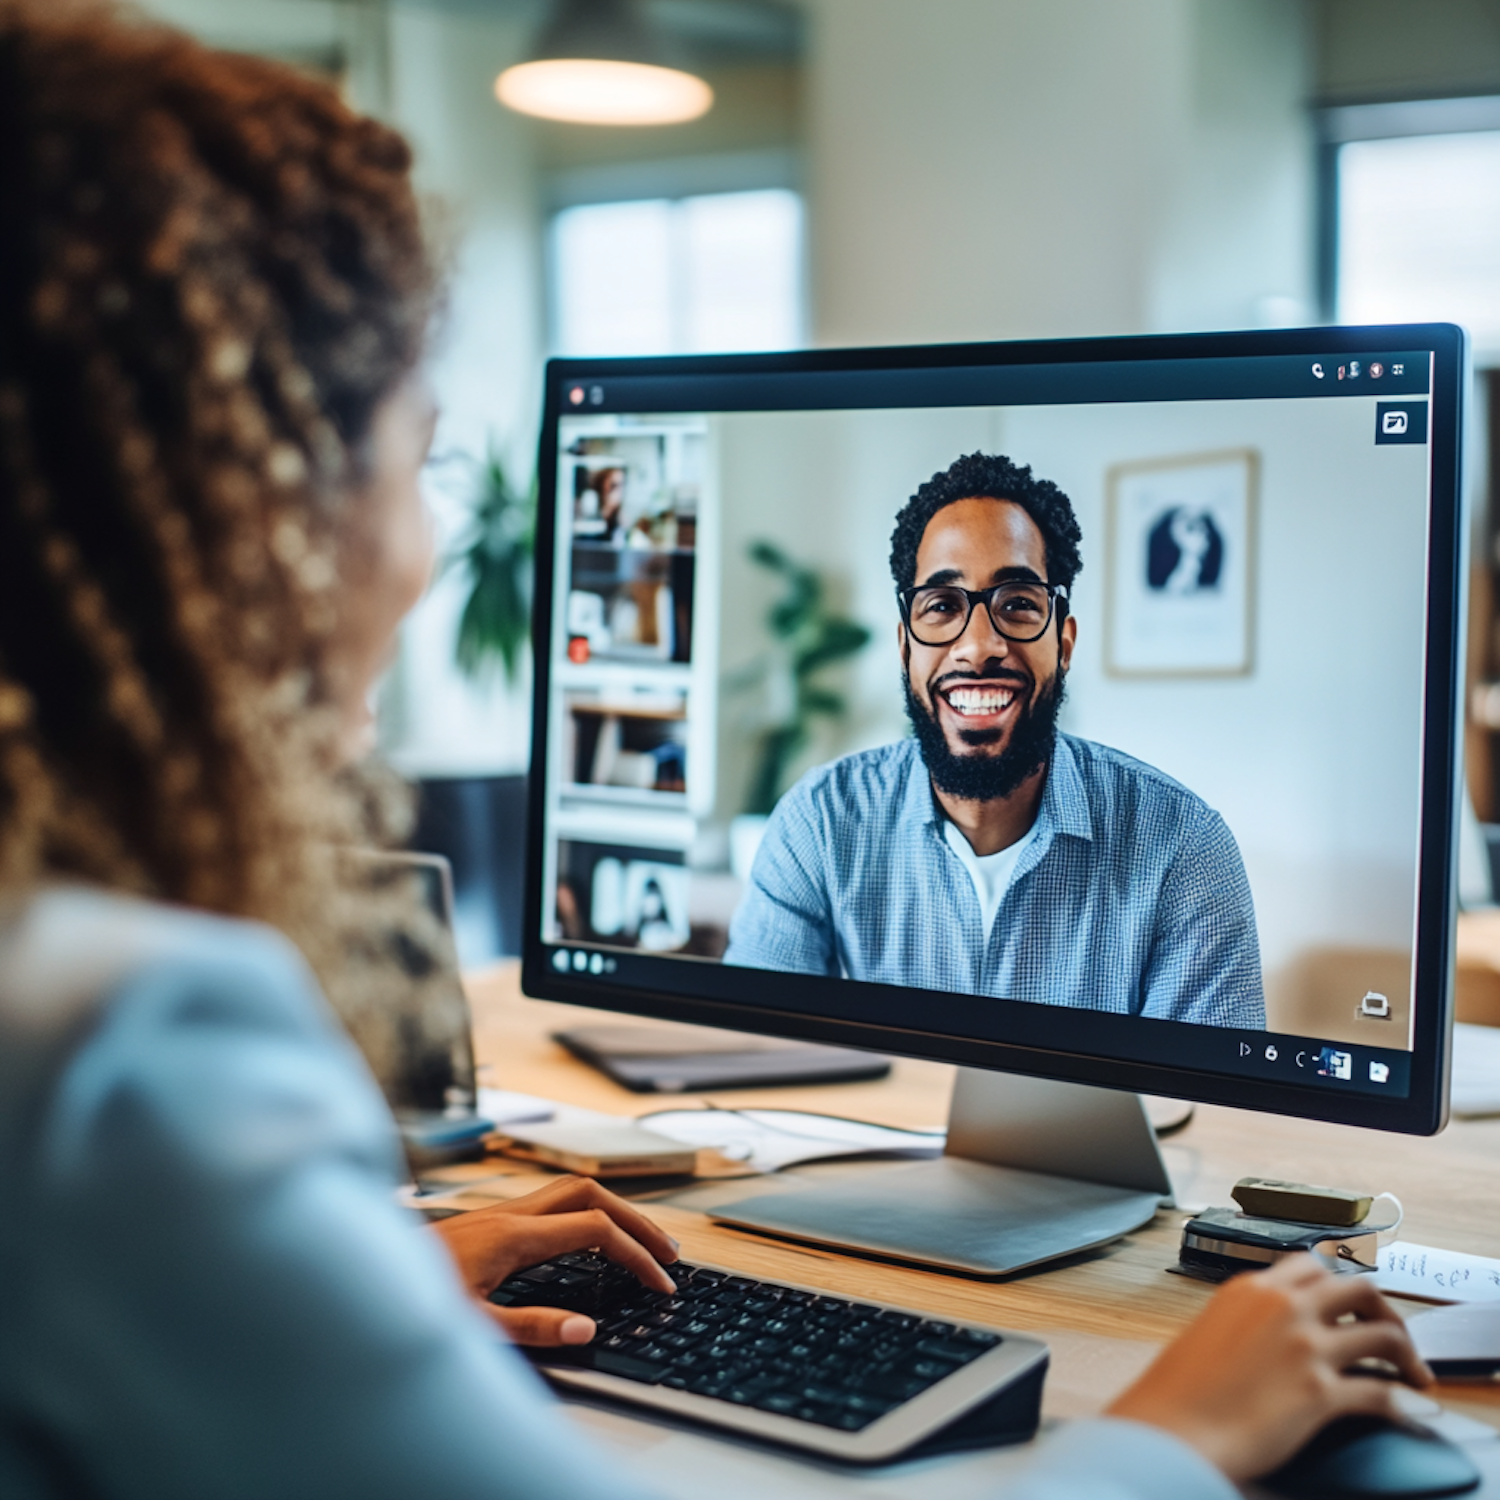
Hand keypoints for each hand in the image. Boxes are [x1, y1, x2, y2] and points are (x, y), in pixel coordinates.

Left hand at [430, 1175, 679, 1347]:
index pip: (594, 1230)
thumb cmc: (407, 1299)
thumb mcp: (470, 1326)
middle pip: (591, 1193)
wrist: (357, 1277)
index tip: (659, 1283)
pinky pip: (551, 1203)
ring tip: (639, 1241)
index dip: (634, 1255)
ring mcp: (497, 1212)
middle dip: (636, 1219)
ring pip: (571, 1191)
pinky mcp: (487, 1220)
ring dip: (612, 1210)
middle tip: (667, 1252)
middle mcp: (508, 1214)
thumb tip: (585, 1328)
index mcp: (511, 1236)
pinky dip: (584, 1213)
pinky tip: (586, 1240)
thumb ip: (530, 1327)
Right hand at [1106, 1255, 1432, 1481]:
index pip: (1311, 1266)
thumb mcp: (1209, 1330)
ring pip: (1382, 1332)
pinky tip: (1398, 1411)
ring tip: (1414, 1374)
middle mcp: (1282, 1307)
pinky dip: (1397, 1402)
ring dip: (1407, 1354)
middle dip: (1384, 1309)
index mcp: (1250, 1288)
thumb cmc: (1179, 1390)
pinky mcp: (1320, 1392)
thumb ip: (1246, 1320)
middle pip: (1357, 1287)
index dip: (1340, 1284)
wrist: (1171, 1427)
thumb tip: (1270, 1335)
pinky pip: (1380, 1391)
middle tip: (1392, 1334)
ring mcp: (1303, 1345)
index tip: (1354, 1301)